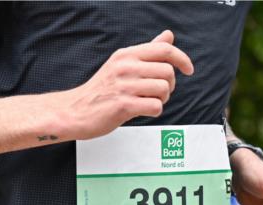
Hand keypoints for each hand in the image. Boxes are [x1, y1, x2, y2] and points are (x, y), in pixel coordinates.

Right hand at [57, 30, 193, 139]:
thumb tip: (168, 36)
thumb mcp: (120, 64)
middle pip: (167, 71)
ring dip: (162, 99)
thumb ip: (146, 51)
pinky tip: (143, 110)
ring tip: (149, 101)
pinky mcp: (123, 105)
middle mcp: (126, 68)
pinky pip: (155, 106)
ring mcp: (124, 86)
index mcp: (126, 55)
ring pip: (163, 89)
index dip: (182, 59)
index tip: (188, 69)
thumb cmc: (98, 91)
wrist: (73, 111)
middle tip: (159, 92)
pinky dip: (154, 110)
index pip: (164, 49)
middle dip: (170, 85)